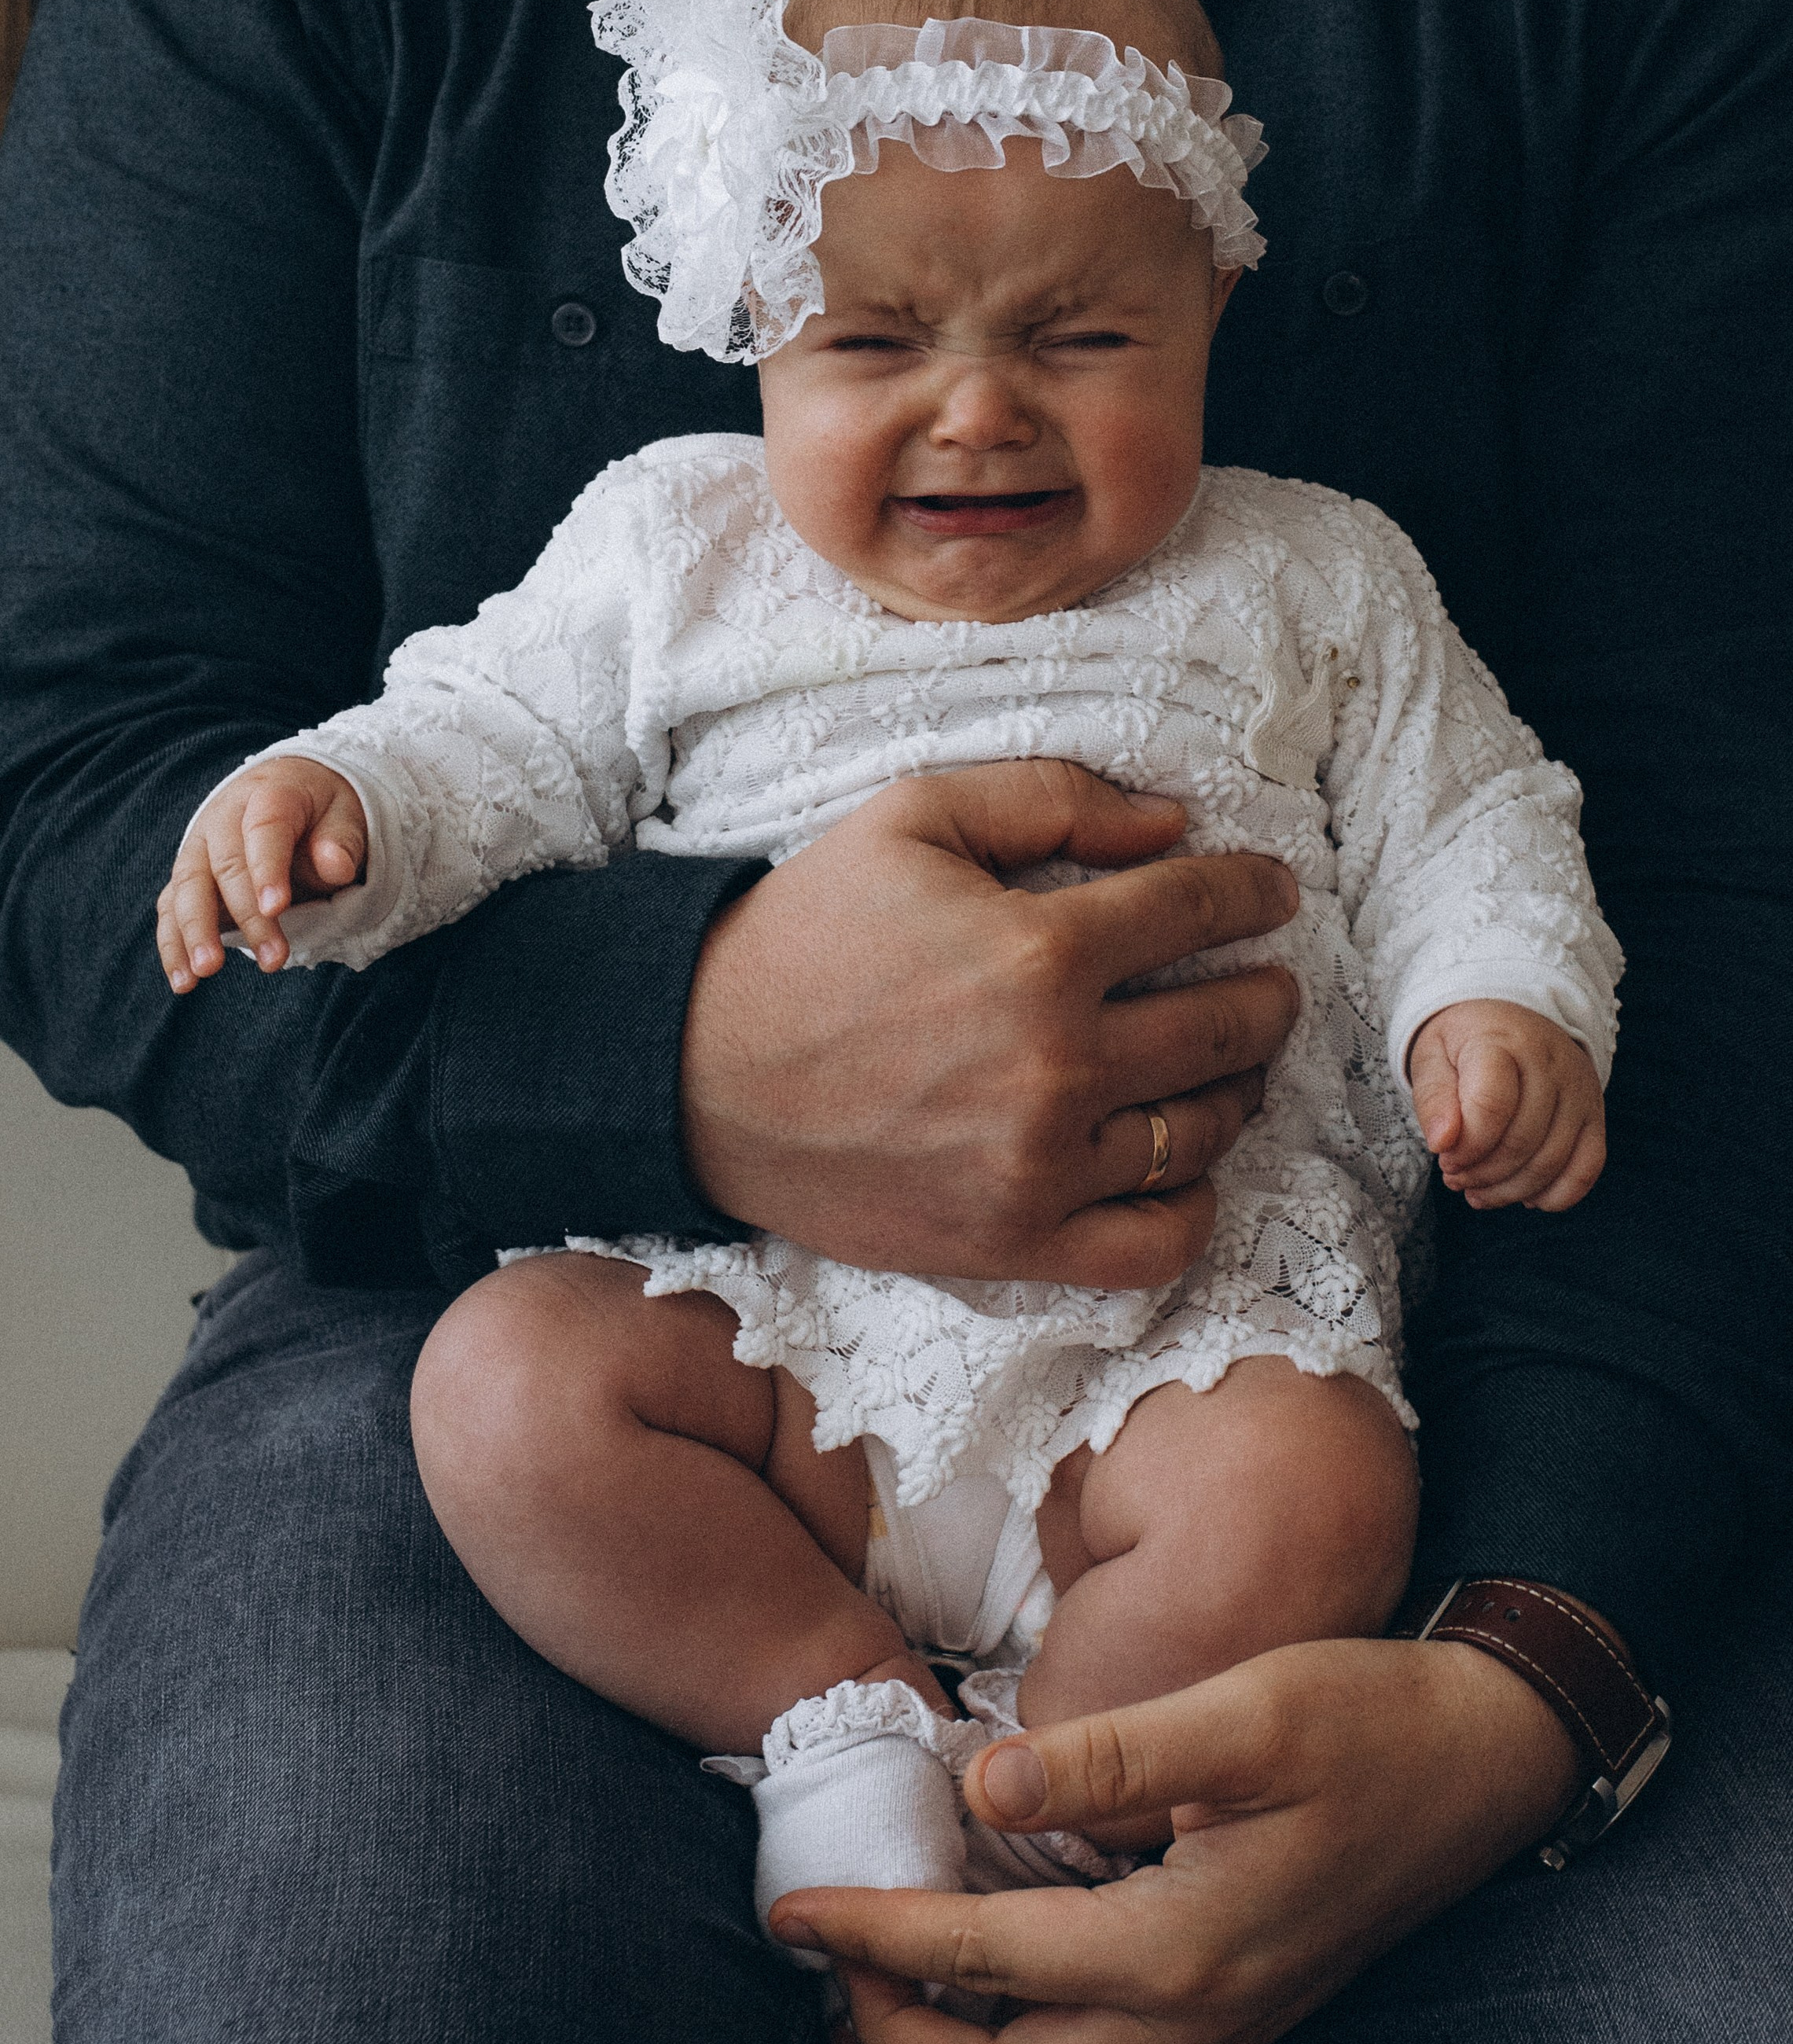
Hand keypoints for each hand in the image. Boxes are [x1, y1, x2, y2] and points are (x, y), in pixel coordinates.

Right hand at [156, 756, 367, 987]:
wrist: (289, 791)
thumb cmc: (322, 811)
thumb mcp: (346, 814)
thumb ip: (342, 840)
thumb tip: (336, 866)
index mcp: (268, 795)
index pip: (263, 830)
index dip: (268, 868)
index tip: (276, 907)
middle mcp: (223, 818)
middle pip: (224, 865)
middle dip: (245, 914)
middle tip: (272, 959)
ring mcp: (199, 847)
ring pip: (187, 887)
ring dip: (195, 932)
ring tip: (206, 971)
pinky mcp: (188, 877)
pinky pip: (171, 909)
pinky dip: (173, 945)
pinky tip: (183, 980)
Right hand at [681, 760, 1299, 1284]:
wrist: (697, 1073)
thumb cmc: (805, 934)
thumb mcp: (912, 816)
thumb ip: (1051, 800)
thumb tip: (1175, 826)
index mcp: (1039, 951)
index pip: (1201, 909)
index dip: (1254, 891)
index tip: (1270, 891)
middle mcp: (1058, 1067)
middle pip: (1229, 1025)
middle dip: (1266, 989)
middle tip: (1266, 977)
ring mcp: (1041, 1167)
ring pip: (1204, 1130)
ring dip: (1239, 1087)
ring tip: (1229, 1062)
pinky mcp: (1012, 1243)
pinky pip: (1155, 1243)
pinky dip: (1193, 1206)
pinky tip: (1185, 1165)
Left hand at [769, 1636, 1581, 2043]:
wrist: (1487, 1758)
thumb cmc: (1373, 1722)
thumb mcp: (1246, 1714)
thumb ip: (1111, 1755)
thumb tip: (983, 1788)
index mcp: (1185, 1949)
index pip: (987, 1961)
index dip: (876, 1937)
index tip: (790, 1912)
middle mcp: (1198, 2015)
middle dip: (894, 2040)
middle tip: (825, 1959)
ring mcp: (1221, 2022)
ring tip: (877, 1987)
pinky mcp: (1234, 2000)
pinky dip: (1016, 2042)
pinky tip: (988, 1974)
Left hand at [1408, 1000, 1604, 1210]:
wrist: (1512, 1021)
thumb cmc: (1465, 1044)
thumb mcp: (1432, 1058)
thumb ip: (1433, 1099)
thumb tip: (1442, 1143)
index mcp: (1503, 1043)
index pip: (1492, 1106)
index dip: (1466, 1146)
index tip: (1444, 1157)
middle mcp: (1551, 1065)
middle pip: (1522, 1141)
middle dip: (1481, 1173)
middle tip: (1455, 1176)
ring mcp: (1580, 1091)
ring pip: (1552, 1161)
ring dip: (1509, 1190)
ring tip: (1478, 1189)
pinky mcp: (1594, 1116)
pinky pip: (1587, 1168)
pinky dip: (1556, 1195)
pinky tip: (1524, 1196)